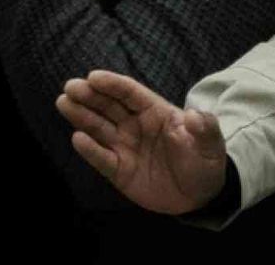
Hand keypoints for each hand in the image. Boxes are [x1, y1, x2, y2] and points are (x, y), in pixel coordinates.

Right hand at [55, 70, 228, 215]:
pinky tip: (77, 138)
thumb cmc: (204, 163)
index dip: (112, 84)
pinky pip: (102, 158)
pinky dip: (89, 149)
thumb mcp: (210, 146)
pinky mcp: (119, 170)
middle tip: (71, 87)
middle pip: (108, 106)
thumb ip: (205, 129)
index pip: (130, 93)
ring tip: (63, 102)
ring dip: (81, 115)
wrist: (199, 197)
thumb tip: (196, 114)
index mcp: (154, 112)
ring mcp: (124, 147)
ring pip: (98, 127)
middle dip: (89, 95)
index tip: (93, 77)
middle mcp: (134, 126)